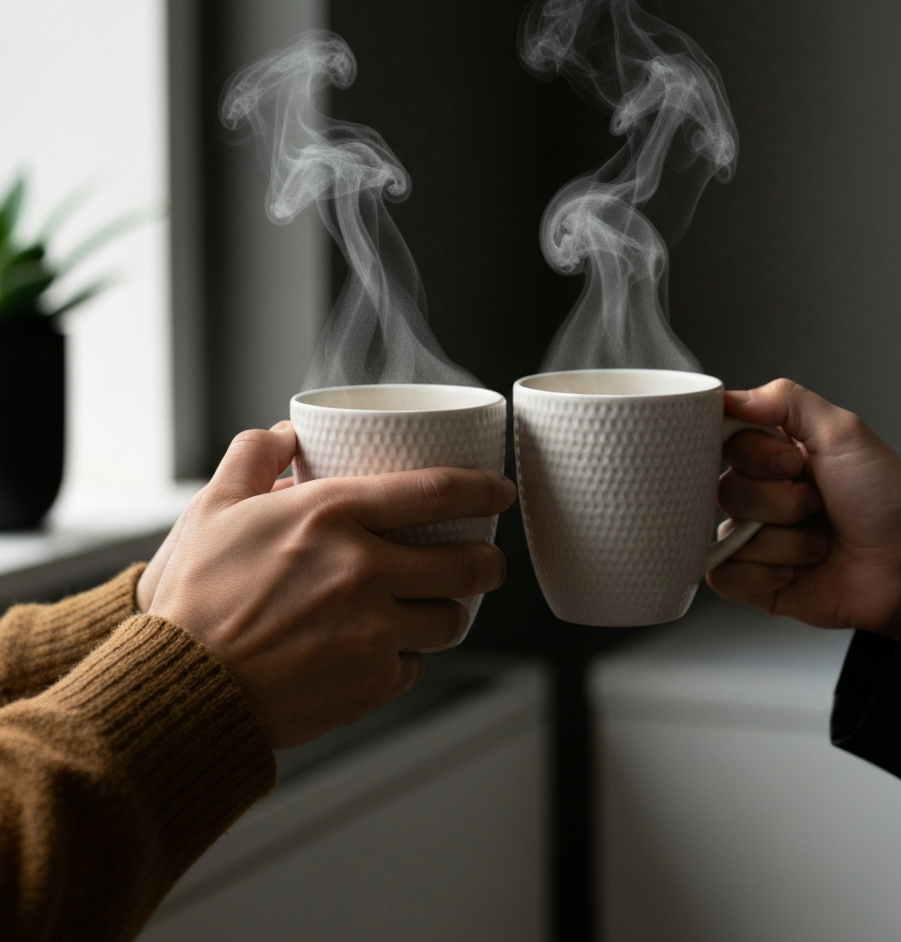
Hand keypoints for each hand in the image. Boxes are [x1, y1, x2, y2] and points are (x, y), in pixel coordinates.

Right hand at [149, 423, 514, 747]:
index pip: (436, 492)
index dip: (482, 488)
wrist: (179, 688)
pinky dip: (404, 658)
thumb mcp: (212, 509)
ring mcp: (371, 631)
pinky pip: (412, 667)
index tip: (500, 489)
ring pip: (449, 620)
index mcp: (330, 516)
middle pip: (466, 564)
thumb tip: (283, 432)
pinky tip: (381, 651)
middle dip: (489, 561)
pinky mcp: (368, 683)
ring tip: (435, 607)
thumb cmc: (194, 597)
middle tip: (487, 561)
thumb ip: (251, 457)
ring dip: (450, 612)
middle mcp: (362, 571)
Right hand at [706, 379, 900, 639]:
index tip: (793, 463)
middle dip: (779, 502)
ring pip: (728, 533)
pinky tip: (794, 572)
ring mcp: (751, 538)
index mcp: (771, 454)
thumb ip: (787, 401)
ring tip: (817, 543)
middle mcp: (758, 493)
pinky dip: (760, 575)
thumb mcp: (845, 433)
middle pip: (725, 490)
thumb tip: (731, 397)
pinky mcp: (751, 580)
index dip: (755, 455)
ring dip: (783, 542)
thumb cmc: (886, 501)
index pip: (724, 442)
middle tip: (816, 504)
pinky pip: (724, 576)